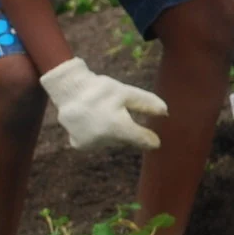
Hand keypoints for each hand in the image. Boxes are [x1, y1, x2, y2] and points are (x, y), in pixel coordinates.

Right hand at [39, 57, 167, 151]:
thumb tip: (166, 113)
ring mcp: (89, 144)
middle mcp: (103, 139)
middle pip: (125, 139)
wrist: (68, 89)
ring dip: (111, 131)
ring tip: (101, 113)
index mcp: (117, 126)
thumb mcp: (125, 92)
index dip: (150, 139)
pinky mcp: (79, 145)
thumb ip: (146, 103)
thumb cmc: (100, 89)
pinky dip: (97, 134)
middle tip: (116, 112)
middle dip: (126, 129)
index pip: (141, 139)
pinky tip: (91, 121)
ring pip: (110, 141)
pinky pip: (96, 142)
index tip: (155, 140)